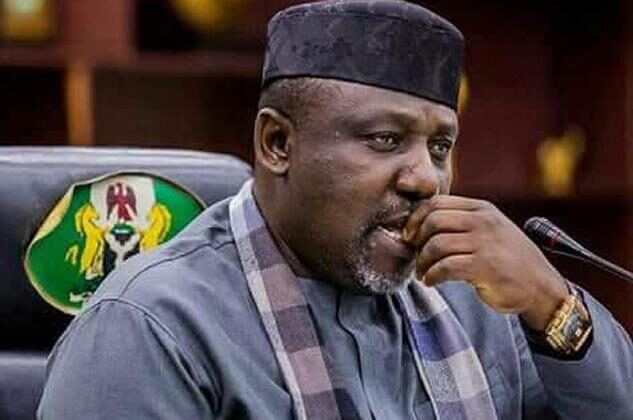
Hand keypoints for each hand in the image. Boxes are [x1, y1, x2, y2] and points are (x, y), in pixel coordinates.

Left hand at [403, 195, 568, 330]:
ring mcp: (485, 243)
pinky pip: (445, 267)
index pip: (437, 202)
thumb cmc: (510, 261)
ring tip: (423, 272)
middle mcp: (484, 221)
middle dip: (417, 240)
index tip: (410, 235)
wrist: (542, 288)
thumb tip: (421, 225)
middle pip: (433, 220)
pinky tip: (431, 281)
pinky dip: (432, 275)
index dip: (416, 218)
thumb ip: (463, 223)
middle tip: (416, 256)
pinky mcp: (485, 267)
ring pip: (436, 244)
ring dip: (422, 261)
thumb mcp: (490, 230)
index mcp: (482, 209)